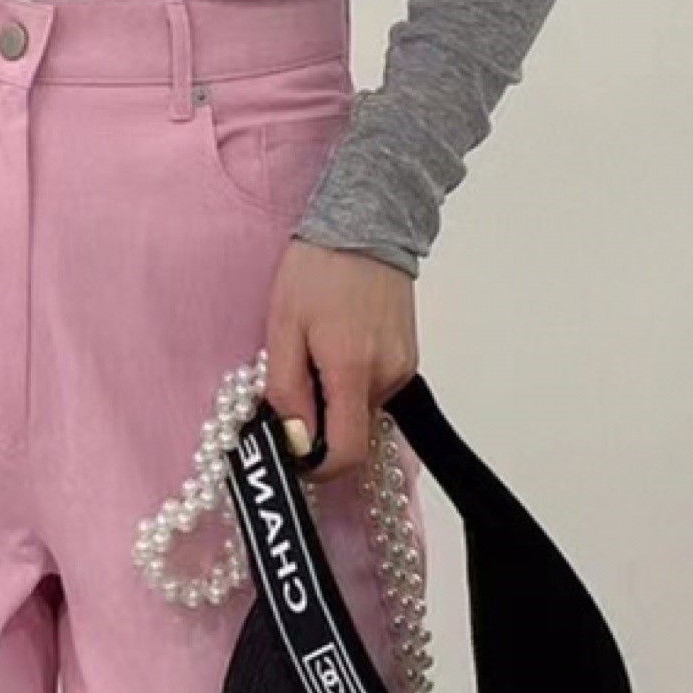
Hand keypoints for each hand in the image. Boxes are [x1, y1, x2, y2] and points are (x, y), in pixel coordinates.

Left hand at [263, 240, 418, 483]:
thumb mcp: (283, 327)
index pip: (346, 453)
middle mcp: (387, 376)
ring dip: (334, 402)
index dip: (318, 467)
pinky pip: (373, 391)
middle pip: (353, 435)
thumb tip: (294, 441)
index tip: (293, 454)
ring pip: (362, 413)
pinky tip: (334, 348)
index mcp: (353, 370)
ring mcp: (402, 368)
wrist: (366, 224)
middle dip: (320, 427)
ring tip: (313, 355)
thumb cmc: (317, 269)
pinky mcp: (408, 358)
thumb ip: (287, 390)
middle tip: (292, 389)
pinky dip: (350, 384)